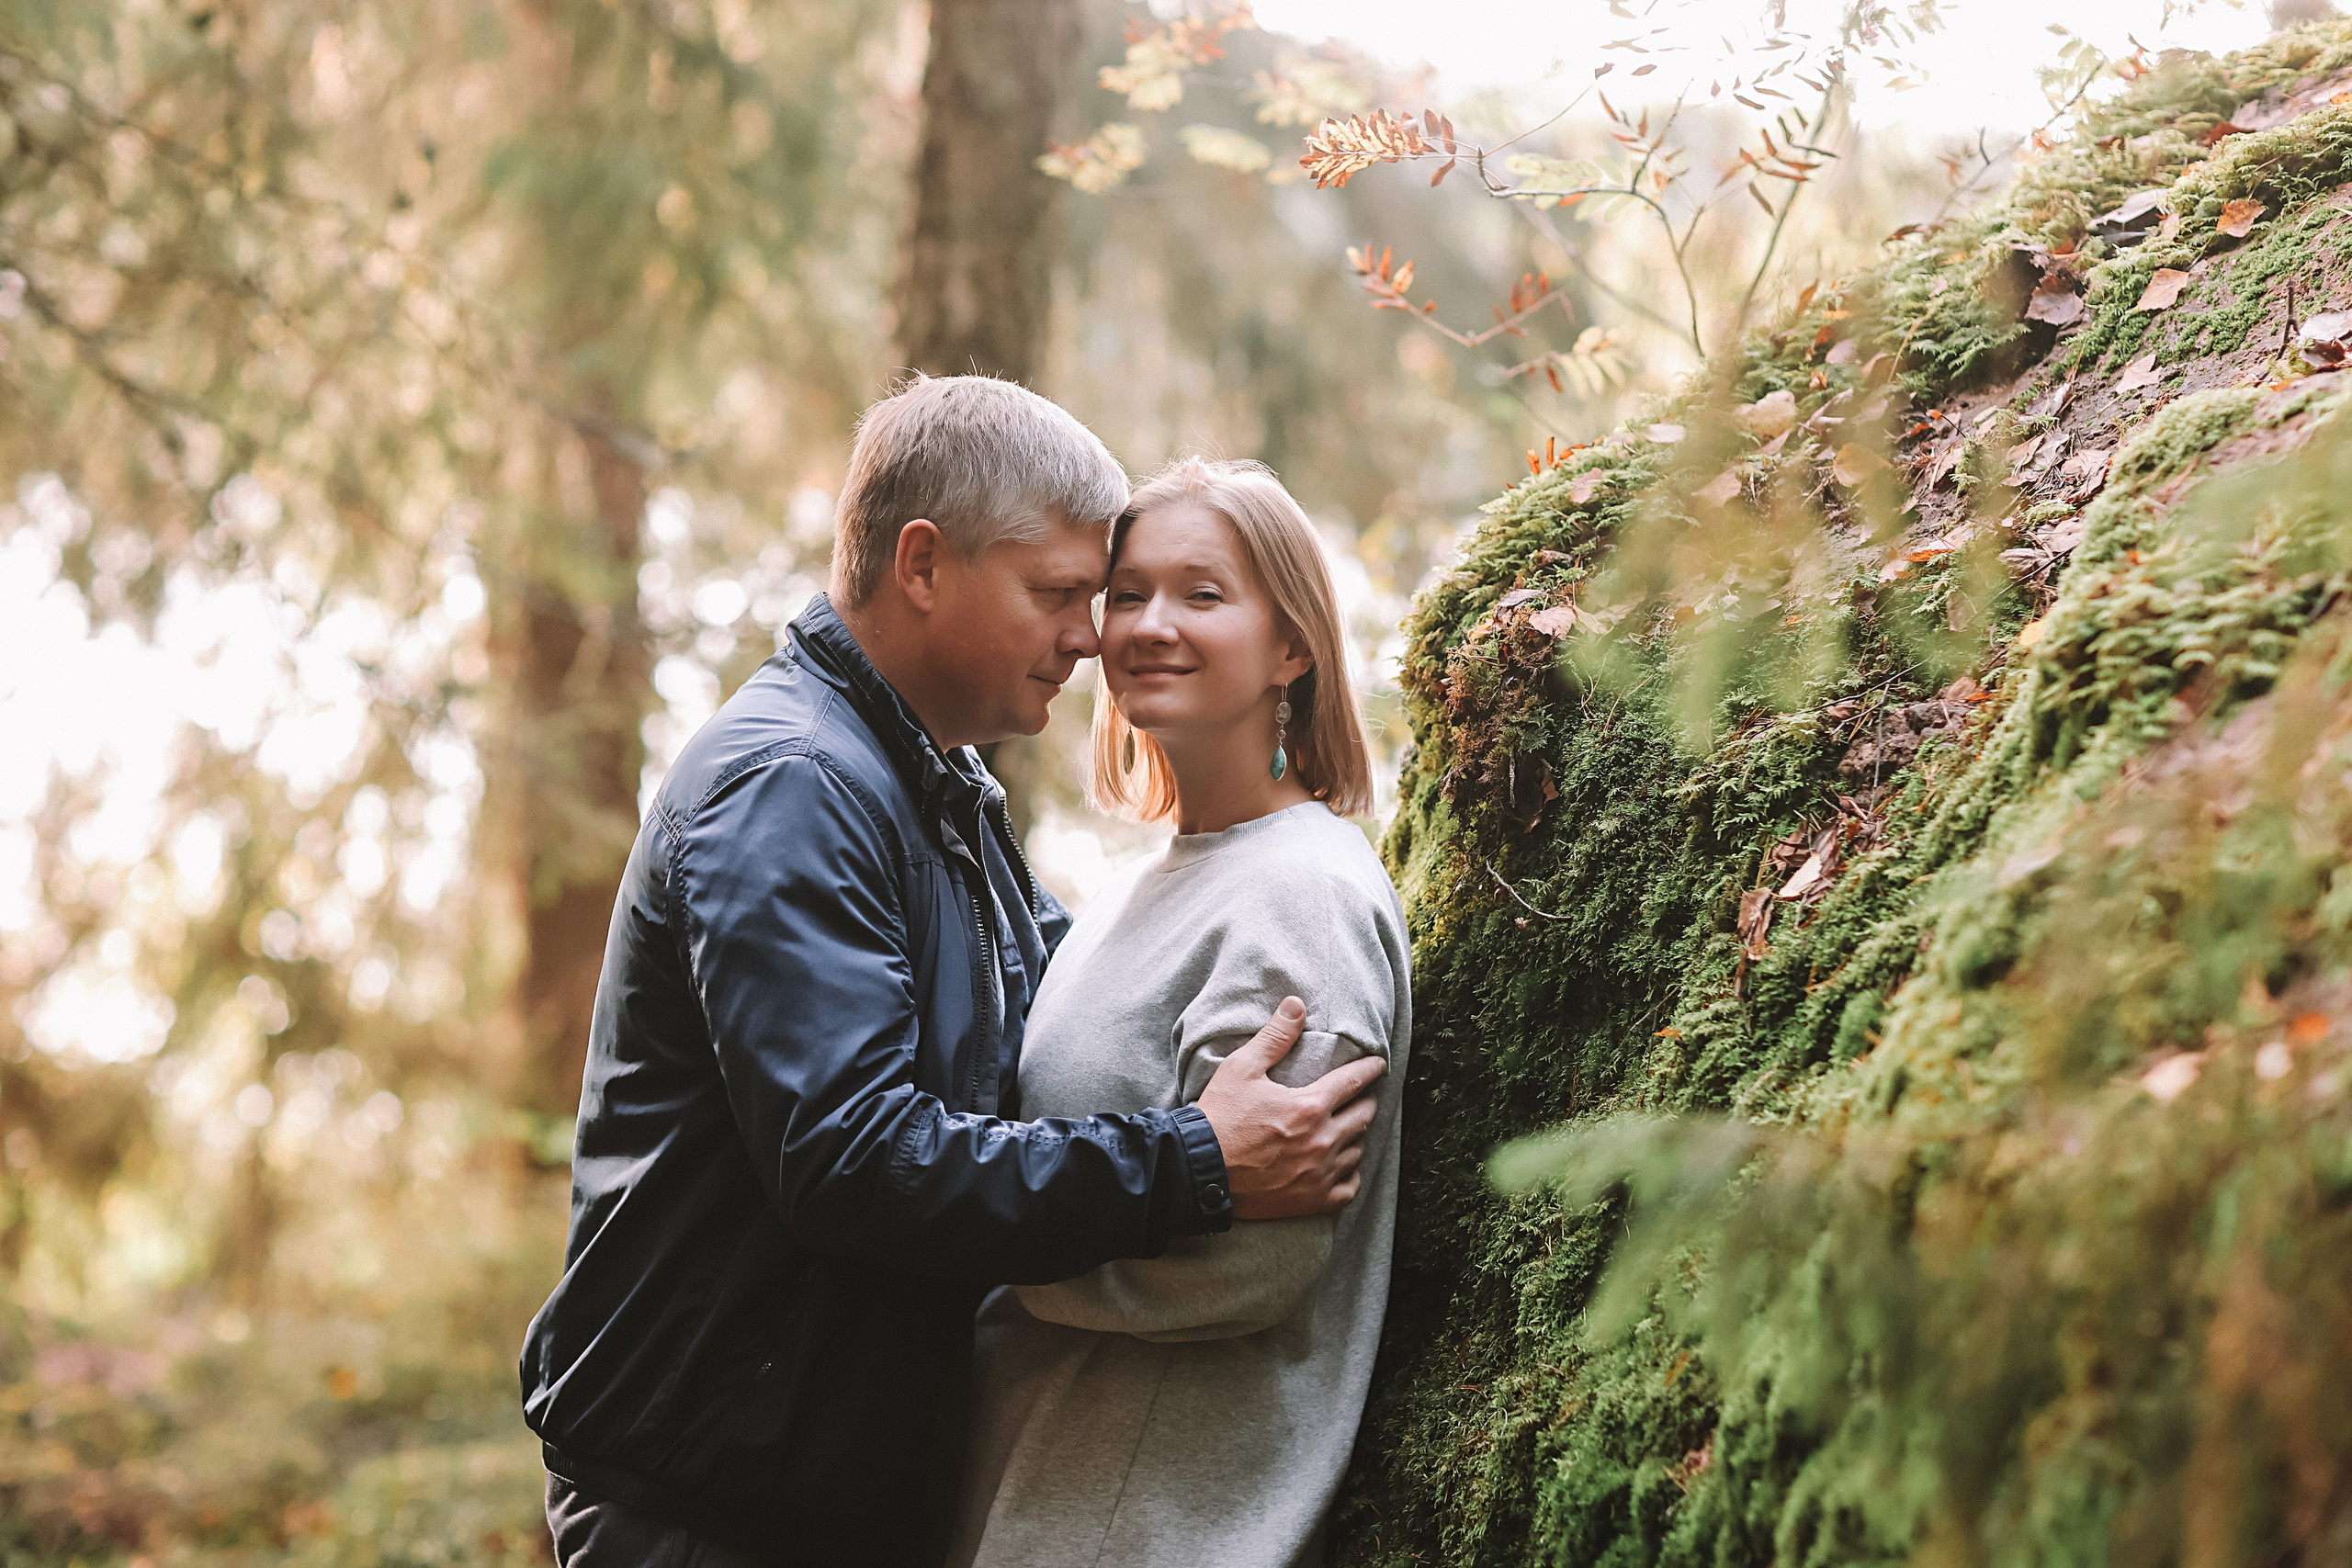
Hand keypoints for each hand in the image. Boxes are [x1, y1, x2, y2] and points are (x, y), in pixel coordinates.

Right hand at [1194, 997, 1385, 1220]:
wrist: (1199, 1171)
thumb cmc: (1220, 1117)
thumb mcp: (1242, 1068)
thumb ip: (1275, 1037)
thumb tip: (1297, 1005)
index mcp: (1310, 1106)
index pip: (1354, 1081)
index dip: (1370, 1069)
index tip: (1378, 1064)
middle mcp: (1322, 1140)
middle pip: (1363, 1115)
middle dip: (1366, 1100)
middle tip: (1363, 1094)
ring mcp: (1320, 1174)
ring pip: (1357, 1150)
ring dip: (1356, 1135)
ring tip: (1349, 1127)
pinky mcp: (1312, 1200)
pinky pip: (1348, 1188)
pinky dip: (1349, 1174)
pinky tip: (1341, 1165)